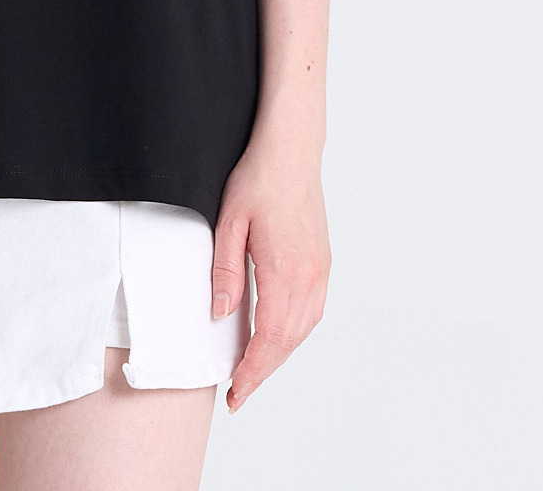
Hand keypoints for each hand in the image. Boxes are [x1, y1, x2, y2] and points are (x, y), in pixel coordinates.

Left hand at [211, 131, 330, 412]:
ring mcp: (320, 270)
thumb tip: (219, 315)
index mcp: (284, 269)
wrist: (291, 150)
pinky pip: (312, 312)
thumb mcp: (229, 222)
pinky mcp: (323, 262)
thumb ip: (225, 271)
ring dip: (279, 354)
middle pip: (288, 341)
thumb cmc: (258, 179)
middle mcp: (308, 275)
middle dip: (263, 371)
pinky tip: (278, 336)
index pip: (269, 338)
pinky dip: (294, 333)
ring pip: (303, 330)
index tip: (236, 392)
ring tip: (253, 369)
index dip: (252, 371)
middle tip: (239, 392)